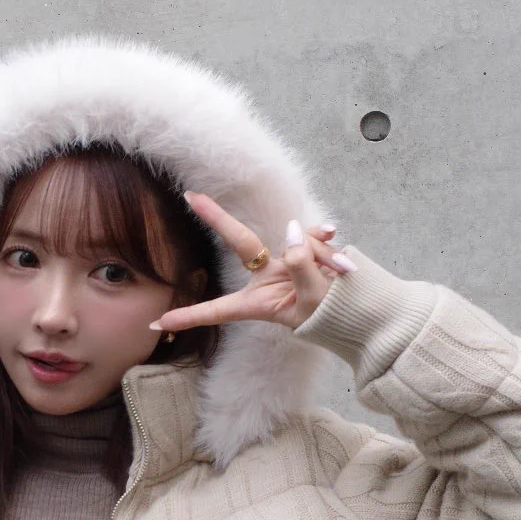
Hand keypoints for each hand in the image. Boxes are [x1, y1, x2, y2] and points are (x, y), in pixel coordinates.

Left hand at [150, 194, 356, 334]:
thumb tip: (291, 231)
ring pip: (296, 240)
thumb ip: (302, 264)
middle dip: (218, 217)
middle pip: (241, 242)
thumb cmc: (334, 317)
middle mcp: (266, 278)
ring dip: (322, 255)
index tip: (157, 322)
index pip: (219, 309)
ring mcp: (286, 261)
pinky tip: (339, 249)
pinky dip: (328, 242)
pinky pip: (314, 236)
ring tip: (341, 275)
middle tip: (191, 196)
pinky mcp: (306, 250)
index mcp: (259, 302)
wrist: (362, 313)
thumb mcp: (315, 300)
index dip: (190, 316)